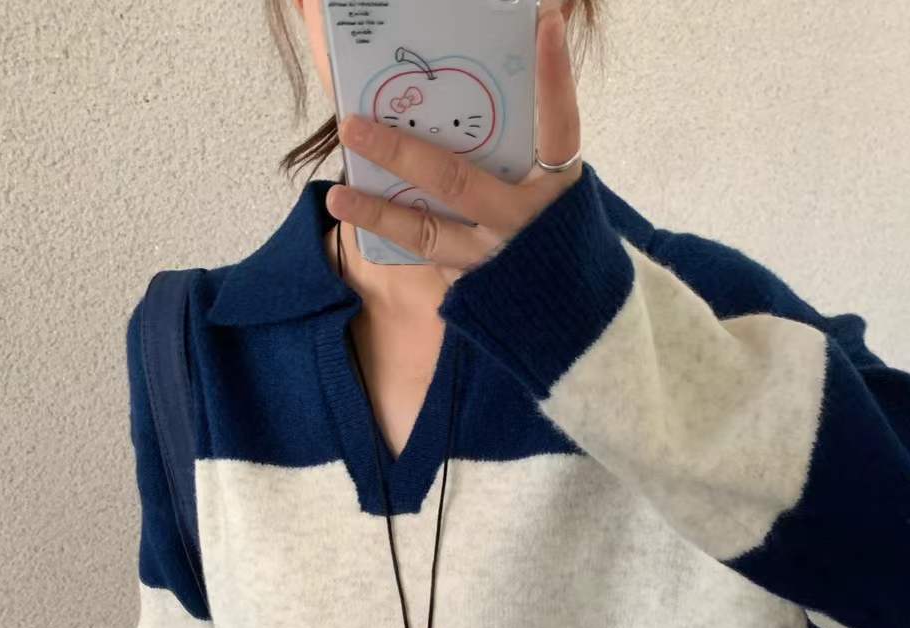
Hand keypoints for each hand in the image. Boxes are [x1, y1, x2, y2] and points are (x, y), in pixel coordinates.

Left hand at [324, 3, 581, 281]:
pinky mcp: (474, 286)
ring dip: (377, 212)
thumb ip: (529, 142)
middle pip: (457, 181)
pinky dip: (391, 237)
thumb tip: (493, 80)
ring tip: (338, 194)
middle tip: (353, 126)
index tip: (545, 24)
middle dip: (400, 152)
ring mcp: (494, 258)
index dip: (553, 77)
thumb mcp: (556, 190)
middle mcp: (524, 222)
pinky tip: (357, 217)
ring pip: (427, 233)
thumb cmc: (557, 236)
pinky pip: (427, 256)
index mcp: (558, 188)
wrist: (571, 317)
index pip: (559, 124)